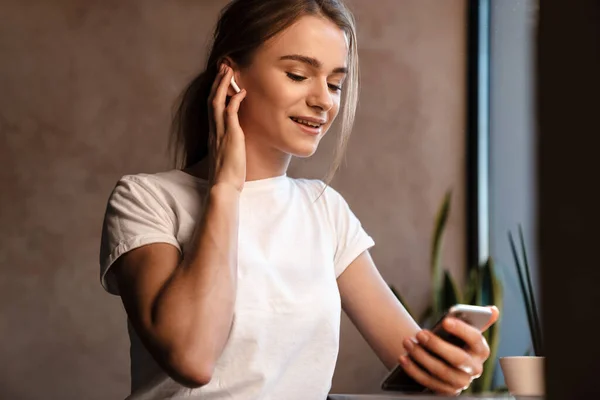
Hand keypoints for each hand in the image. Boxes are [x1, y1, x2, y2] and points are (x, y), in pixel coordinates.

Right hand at [207, 63, 246, 191]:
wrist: (223, 186)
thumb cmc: (227, 176)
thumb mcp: (227, 157)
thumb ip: (228, 147)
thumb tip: (233, 144)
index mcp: (214, 135)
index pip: (212, 108)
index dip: (216, 92)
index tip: (221, 79)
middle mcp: (214, 130)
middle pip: (212, 99)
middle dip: (217, 82)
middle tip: (223, 66)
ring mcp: (220, 132)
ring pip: (217, 102)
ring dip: (223, 84)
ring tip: (228, 70)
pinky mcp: (230, 136)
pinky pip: (230, 112)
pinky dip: (235, 100)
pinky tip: (243, 91)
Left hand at [399, 306, 499, 395]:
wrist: (444, 361)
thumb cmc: (454, 341)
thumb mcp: (464, 331)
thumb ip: (477, 320)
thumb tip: (493, 309)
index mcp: (481, 349)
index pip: (475, 339)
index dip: (462, 329)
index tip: (445, 320)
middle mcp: (475, 368)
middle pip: (457, 358)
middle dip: (436, 345)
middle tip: (419, 333)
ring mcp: (462, 382)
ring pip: (441, 371)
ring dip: (421, 356)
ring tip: (407, 342)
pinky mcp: (448, 392)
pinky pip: (429, 383)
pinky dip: (414, 370)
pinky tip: (403, 358)